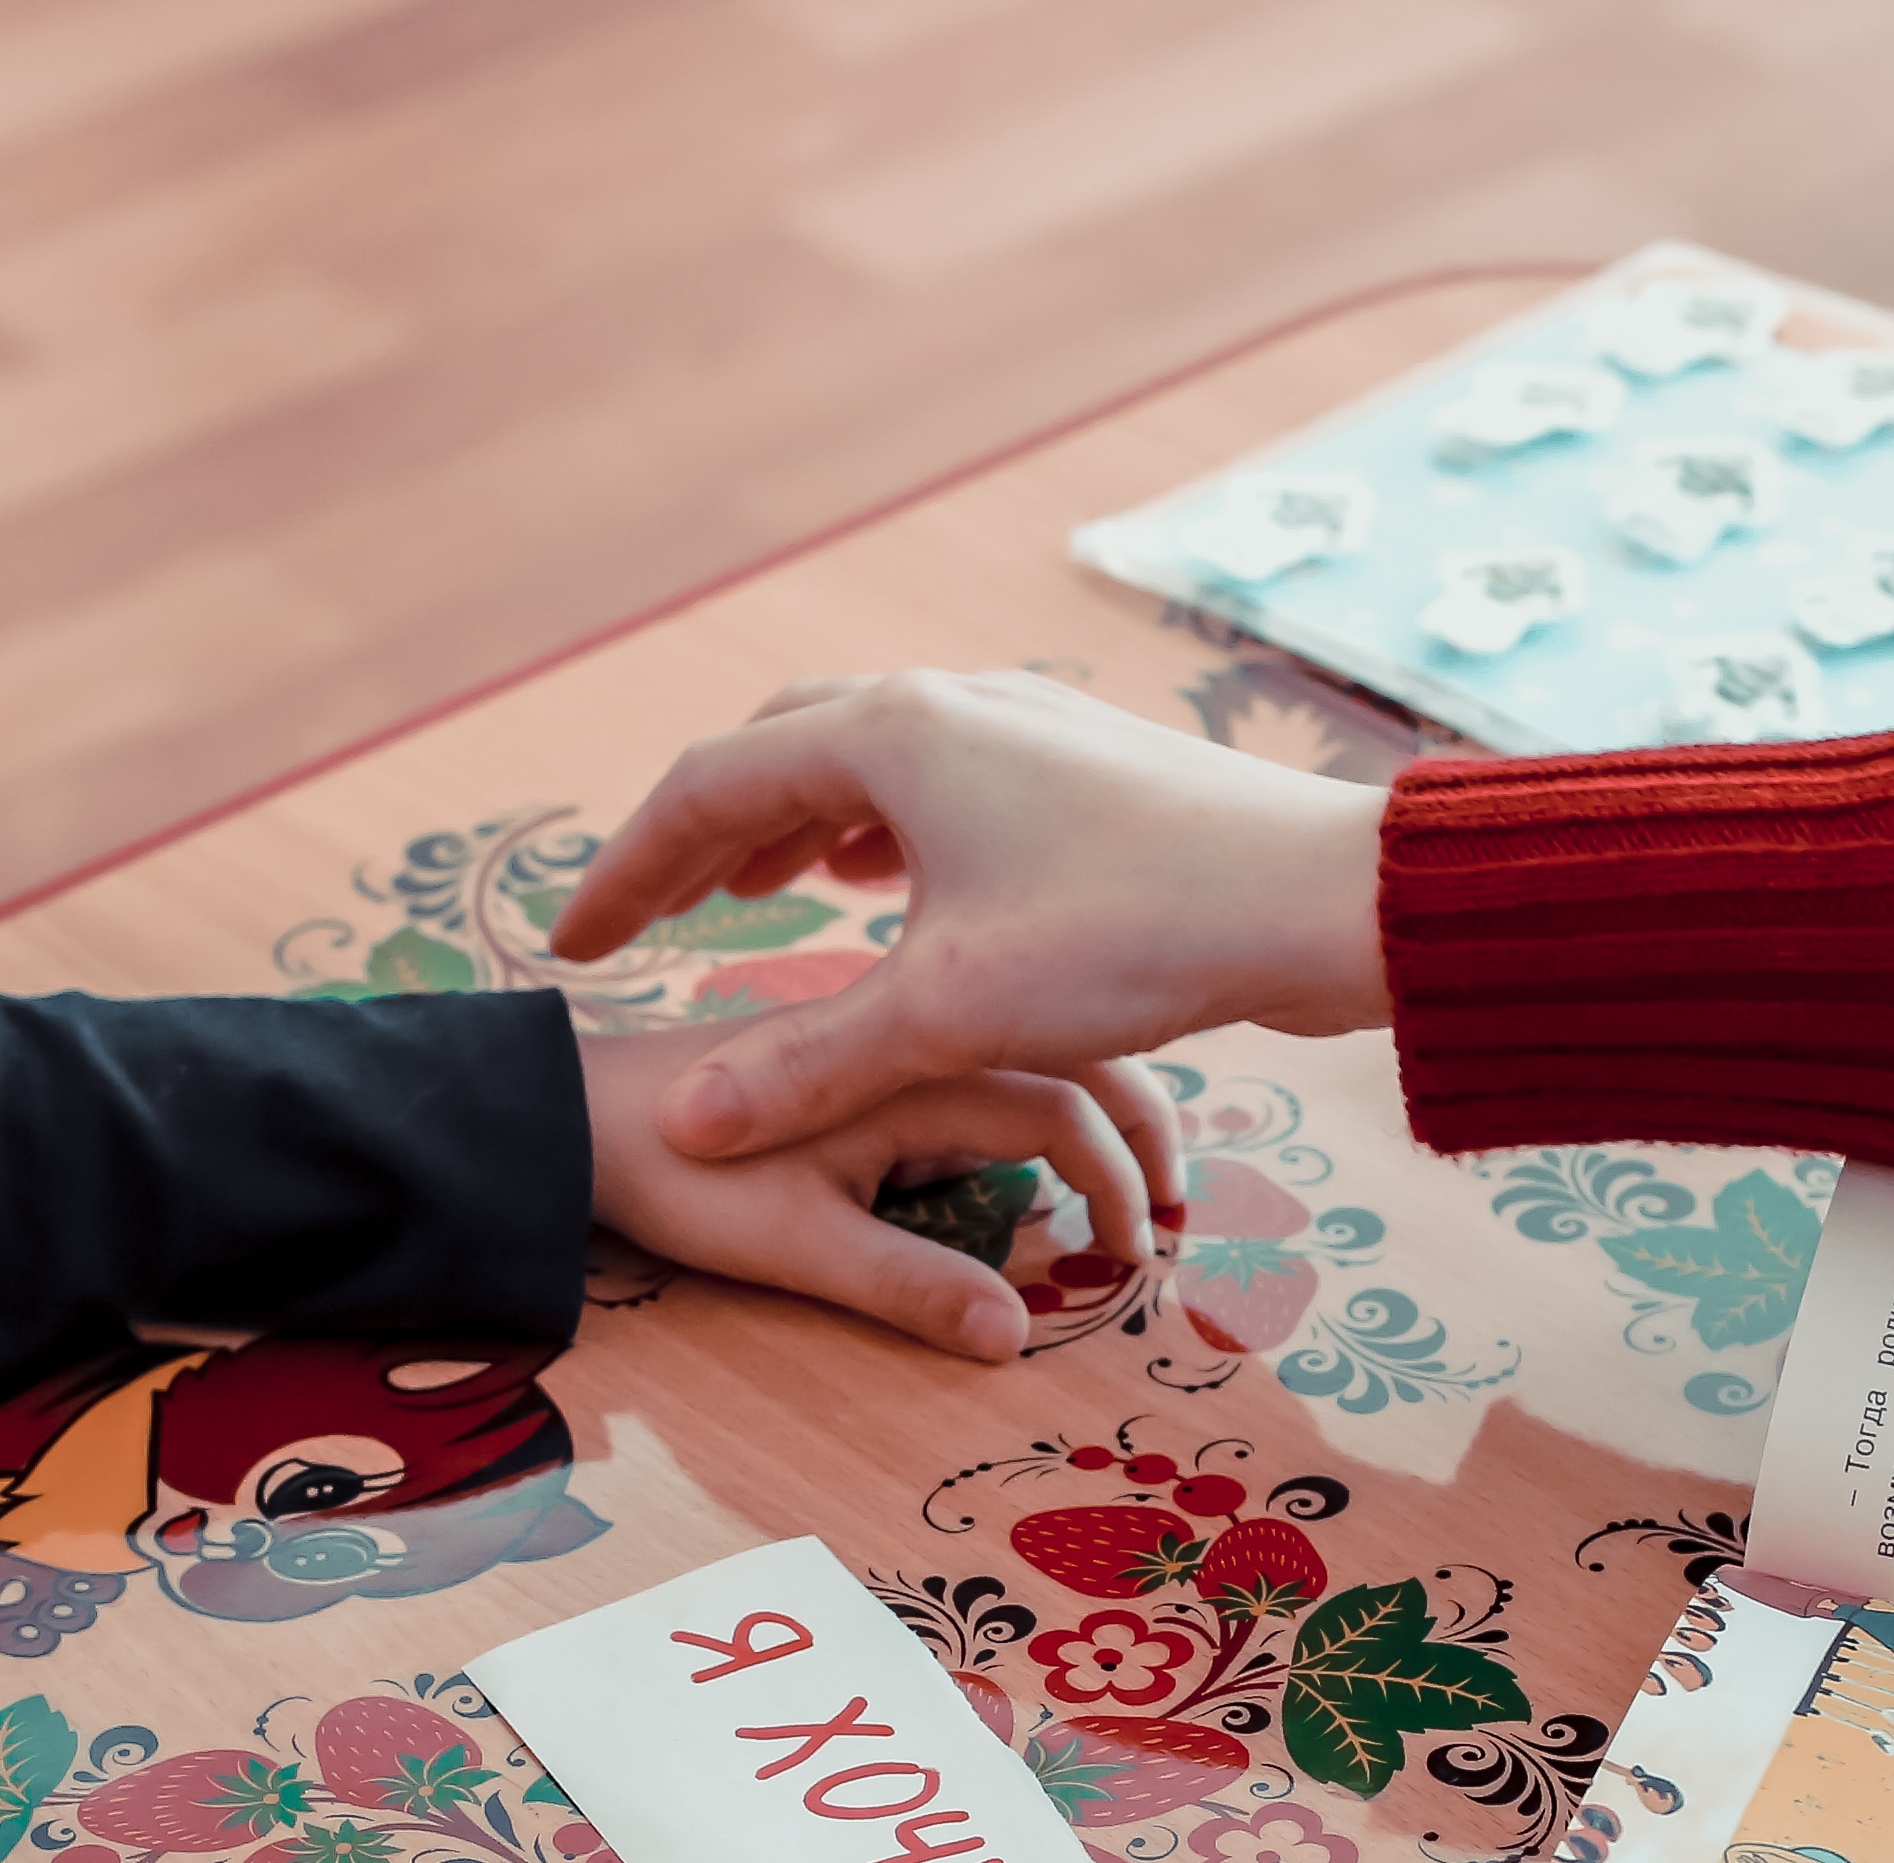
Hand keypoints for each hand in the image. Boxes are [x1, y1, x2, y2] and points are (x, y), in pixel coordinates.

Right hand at [553, 670, 1392, 1171]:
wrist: (1318, 897)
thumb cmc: (1135, 935)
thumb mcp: (946, 1017)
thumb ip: (806, 1067)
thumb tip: (683, 1129)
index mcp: (889, 734)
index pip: (706, 790)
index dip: (625, 876)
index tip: (575, 950)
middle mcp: (947, 702)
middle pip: (778, 750)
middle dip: (704, 834)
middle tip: (656, 913)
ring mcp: (1019, 724)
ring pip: (865, 757)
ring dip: (796, 821)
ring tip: (756, 893)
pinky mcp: (1079, 766)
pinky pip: (939, 778)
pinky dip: (882, 825)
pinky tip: (890, 886)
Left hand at [574, 1018, 1156, 1364]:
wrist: (571, 1114)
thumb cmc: (678, 1177)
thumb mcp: (796, 1245)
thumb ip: (909, 1286)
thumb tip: (1016, 1341)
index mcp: (916, 1066)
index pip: (1064, 1108)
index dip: (1117, 1184)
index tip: (1136, 1257)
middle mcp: (917, 1032)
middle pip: (1072, 1056)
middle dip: (1139, 1128)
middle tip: (1177, 1209)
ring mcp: (889, 1037)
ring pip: (1031, 1047)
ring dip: (1093, 1104)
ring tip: (1134, 1176)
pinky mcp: (861, 1051)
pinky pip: (981, 1055)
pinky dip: (1037, 1094)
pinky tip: (1039, 1147)